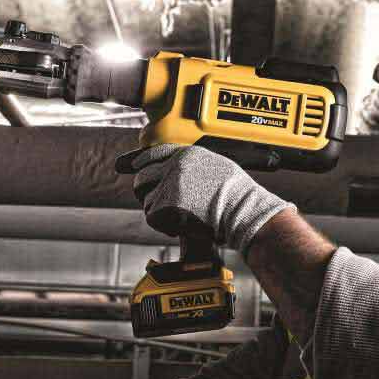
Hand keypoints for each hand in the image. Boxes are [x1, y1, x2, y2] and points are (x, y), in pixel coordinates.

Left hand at [133, 144, 293, 254]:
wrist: (243, 210)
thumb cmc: (238, 194)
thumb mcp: (216, 166)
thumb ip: (194, 166)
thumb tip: (180, 174)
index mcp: (187, 154)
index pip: (154, 153)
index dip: (141, 161)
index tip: (135, 166)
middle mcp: (175, 166)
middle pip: (143, 177)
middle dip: (145, 191)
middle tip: (156, 203)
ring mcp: (169, 185)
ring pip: (147, 200)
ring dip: (158, 211)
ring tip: (178, 217)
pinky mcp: (166, 205)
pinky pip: (152, 217)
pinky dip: (162, 225)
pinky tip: (180, 226)